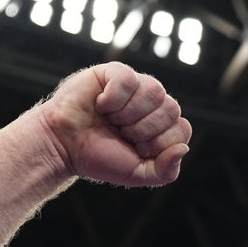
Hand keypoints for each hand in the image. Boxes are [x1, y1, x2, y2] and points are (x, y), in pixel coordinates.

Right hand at [35, 62, 192, 186]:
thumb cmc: (100, 157)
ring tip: (110, 119)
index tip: (136, 150)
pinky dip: (114, 98)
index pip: (182, 129)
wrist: (64, 146)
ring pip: (155, 91)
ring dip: (129, 114)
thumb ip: (165, 171)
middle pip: (172, 109)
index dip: (159, 143)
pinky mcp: (115, 72)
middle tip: (120, 133)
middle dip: (143, 130)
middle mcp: (153, 103)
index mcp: (163, 126)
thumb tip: (184, 149)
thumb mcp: (137, 174)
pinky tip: (101, 105)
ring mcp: (136, 86)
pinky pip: (129, 79)